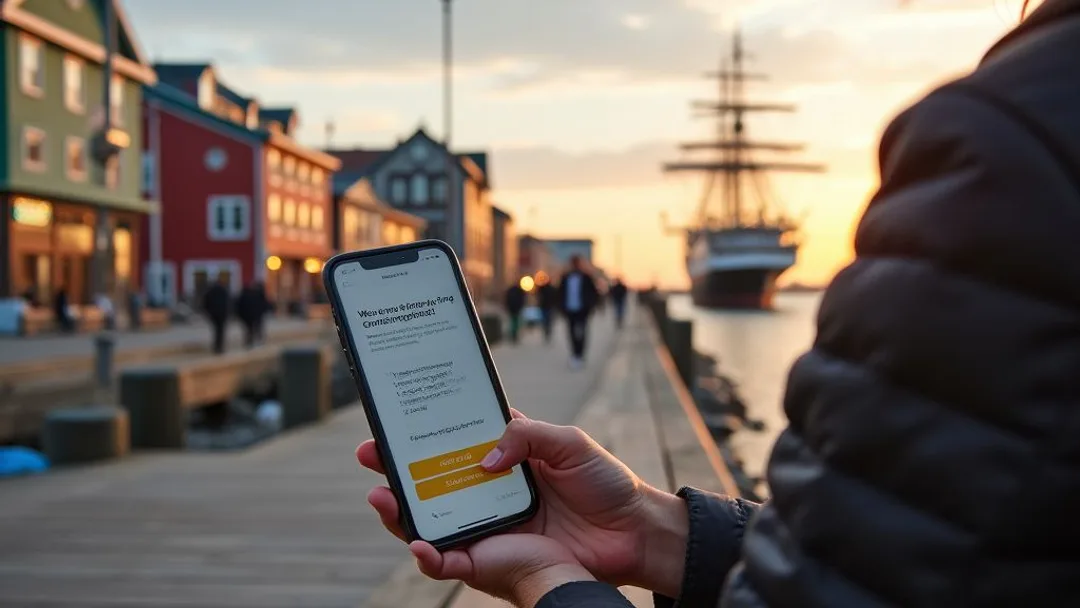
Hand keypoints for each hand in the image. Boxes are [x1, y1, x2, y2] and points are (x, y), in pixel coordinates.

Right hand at [356, 410, 689, 602]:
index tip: (391, 419)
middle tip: (368, 454)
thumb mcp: (567, 441)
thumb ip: (524, 435)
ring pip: (428, 521)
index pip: (450, 442)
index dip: (420, 432)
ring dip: (399, 512)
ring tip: (382, 495)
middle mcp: (485, 492)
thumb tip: (483, 457)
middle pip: (428, 481)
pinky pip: (450, 561)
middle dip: (392, 470)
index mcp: (501, 459)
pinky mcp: (490, 561)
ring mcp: (485, 527)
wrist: (633, 531)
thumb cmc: (603, 483)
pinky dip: (430, 555)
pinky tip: (418, 542)